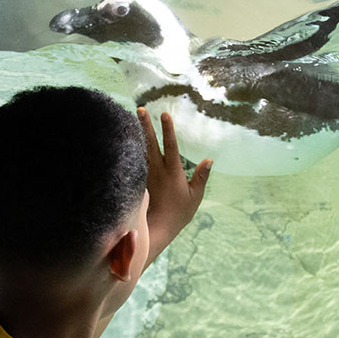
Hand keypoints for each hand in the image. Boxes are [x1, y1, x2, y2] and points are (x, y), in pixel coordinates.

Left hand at [137, 106, 210, 265]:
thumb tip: (209, 160)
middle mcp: (157, 170)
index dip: (168, 129)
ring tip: (132, 119)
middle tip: (140, 109)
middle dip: (145, 125)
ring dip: (137, 134)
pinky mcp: (140, 180)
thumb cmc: (179, 213)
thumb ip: (201, 177)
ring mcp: (147, 175)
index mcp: (172, 172)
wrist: (157, 228)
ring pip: (141, 150)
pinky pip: (136, 161)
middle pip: (150, 143)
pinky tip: (129, 140)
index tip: (164, 114)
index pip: (170, 146)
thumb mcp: (195, 196)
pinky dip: (133, 149)